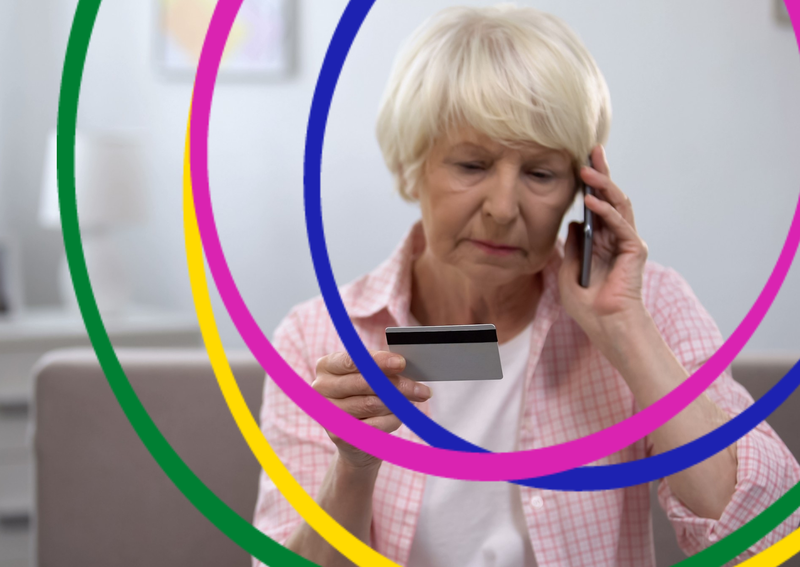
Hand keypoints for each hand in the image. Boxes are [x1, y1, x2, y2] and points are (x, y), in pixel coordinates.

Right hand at [312, 351, 431, 469]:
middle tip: (422, 390)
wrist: (355, 437)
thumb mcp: (370, 377)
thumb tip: (405, 367)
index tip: (401, 362)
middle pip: (364, 383)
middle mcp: (321, 388)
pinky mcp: (338, 434)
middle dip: (397, 385)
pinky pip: (374, 425)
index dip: (378, 361)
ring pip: (371, 404)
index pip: (353, 360)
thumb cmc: (364, 397)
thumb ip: (380, 369)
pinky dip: (392, 420)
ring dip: (397, 403)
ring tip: (413, 401)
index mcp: (326, 366)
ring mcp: (327, 412)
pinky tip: (400, 416)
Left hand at [559, 145, 649, 342]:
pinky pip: (619, 224)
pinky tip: (590, 202)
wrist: (605, 326)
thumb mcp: (568, 272)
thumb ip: (571, 247)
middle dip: (601, 173)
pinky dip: (606, 211)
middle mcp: (616, 238)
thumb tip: (572, 223)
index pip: (596, 206)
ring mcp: (626, 242)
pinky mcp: (633, 250)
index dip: (590, 184)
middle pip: (610, 198)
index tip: (580, 162)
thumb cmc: (588, 306)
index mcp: (601, 242)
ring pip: (617, 205)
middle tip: (592, 151)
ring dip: (603, 185)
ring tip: (587, 170)